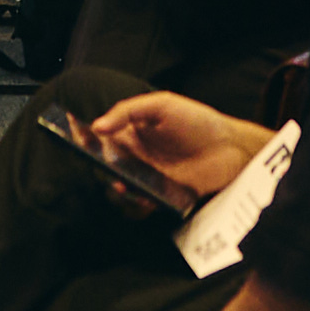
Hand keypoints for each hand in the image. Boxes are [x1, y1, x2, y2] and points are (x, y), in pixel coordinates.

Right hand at [92, 92, 264, 202]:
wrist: (231, 147)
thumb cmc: (197, 121)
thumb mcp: (162, 105)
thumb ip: (128, 111)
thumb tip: (97, 126)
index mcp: (131, 133)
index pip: (100, 141)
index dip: (86, 143)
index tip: (78, 143)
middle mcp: (135, 158)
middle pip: (105, 168)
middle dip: (102, 170)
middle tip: (106, 167)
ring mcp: (147, 178)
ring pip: (120, 190)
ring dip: (118, 190)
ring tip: (124, 185)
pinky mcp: (161, 196)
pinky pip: (141, 205)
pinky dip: (137, 204)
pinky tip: (144, 196)